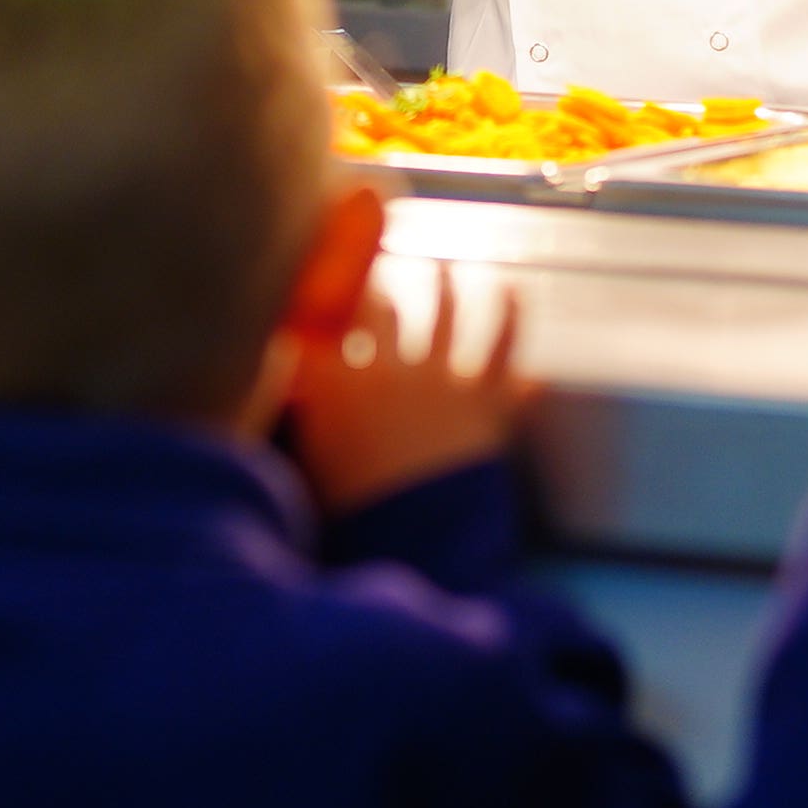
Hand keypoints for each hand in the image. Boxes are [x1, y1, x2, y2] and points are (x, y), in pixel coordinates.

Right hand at [289, 263, 529, 514]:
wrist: (414, 541)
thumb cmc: (354, 513)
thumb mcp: (312, 458)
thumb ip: (306, 411)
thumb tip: (294, 381)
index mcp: (334, 384)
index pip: (324, 323)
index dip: (324, 301)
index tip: (326, 288)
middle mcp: (385, 369)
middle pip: (380, 309)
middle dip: (378, 289)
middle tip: (381, 276)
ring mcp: (438, 379)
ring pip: (443, 311)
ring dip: (444, 283)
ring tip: (444, 267)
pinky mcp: (485, 398)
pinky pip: (502, 344)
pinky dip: (512, 314)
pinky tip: (514, 289)